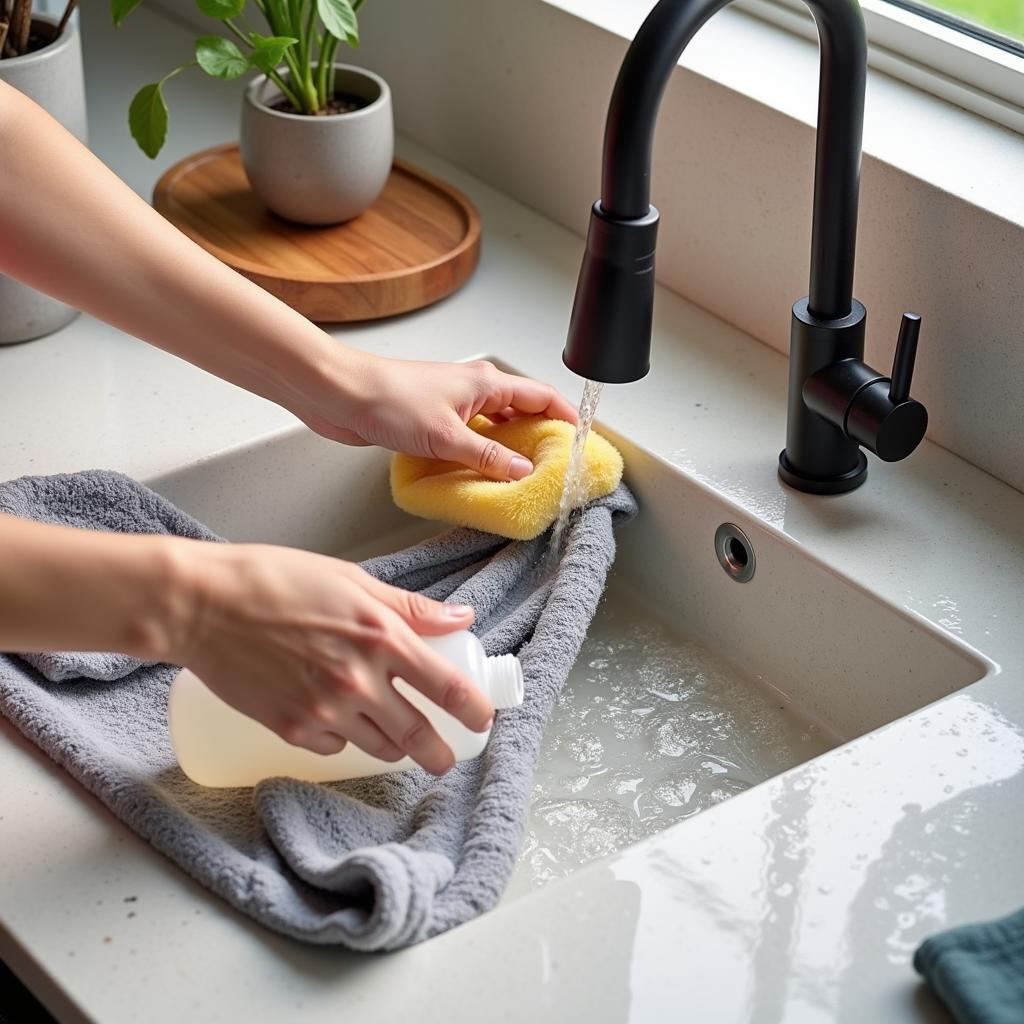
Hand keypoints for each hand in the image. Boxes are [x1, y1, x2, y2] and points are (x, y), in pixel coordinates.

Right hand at [168, 541, 493, 774]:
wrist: (202, 604)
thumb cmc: (275, 580)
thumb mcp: (352, 580)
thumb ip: (410, 607)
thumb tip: (461, 617)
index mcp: (381, 638)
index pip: (447, 687)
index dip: (474, 710)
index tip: (482, 720)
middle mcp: (358, 681)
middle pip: (417, 735)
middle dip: (439, 753)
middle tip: (444, 757)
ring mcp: (323, 709)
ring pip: (378, 748)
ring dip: (396, 750)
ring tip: (399, 743)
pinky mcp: (289, 727)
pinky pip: (332, 747)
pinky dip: (344, 740)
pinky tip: (342, 725)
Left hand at [299, 354, 578, 480]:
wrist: (339, 394)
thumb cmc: (387, 398)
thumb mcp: (446, 435)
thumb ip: (486, 456)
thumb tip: (522, 471)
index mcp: (486, 383)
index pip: (541, 396)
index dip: (565, 417)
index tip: (581, 440)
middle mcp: (474, 391)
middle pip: (521, 413)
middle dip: (540, 439)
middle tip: (554, 467)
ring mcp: (453, 406)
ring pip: (494, 428)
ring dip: (507, 451)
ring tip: (522, 478)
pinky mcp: (432, 422)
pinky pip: (468, 440)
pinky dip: (480, 456)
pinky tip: (480, 476)